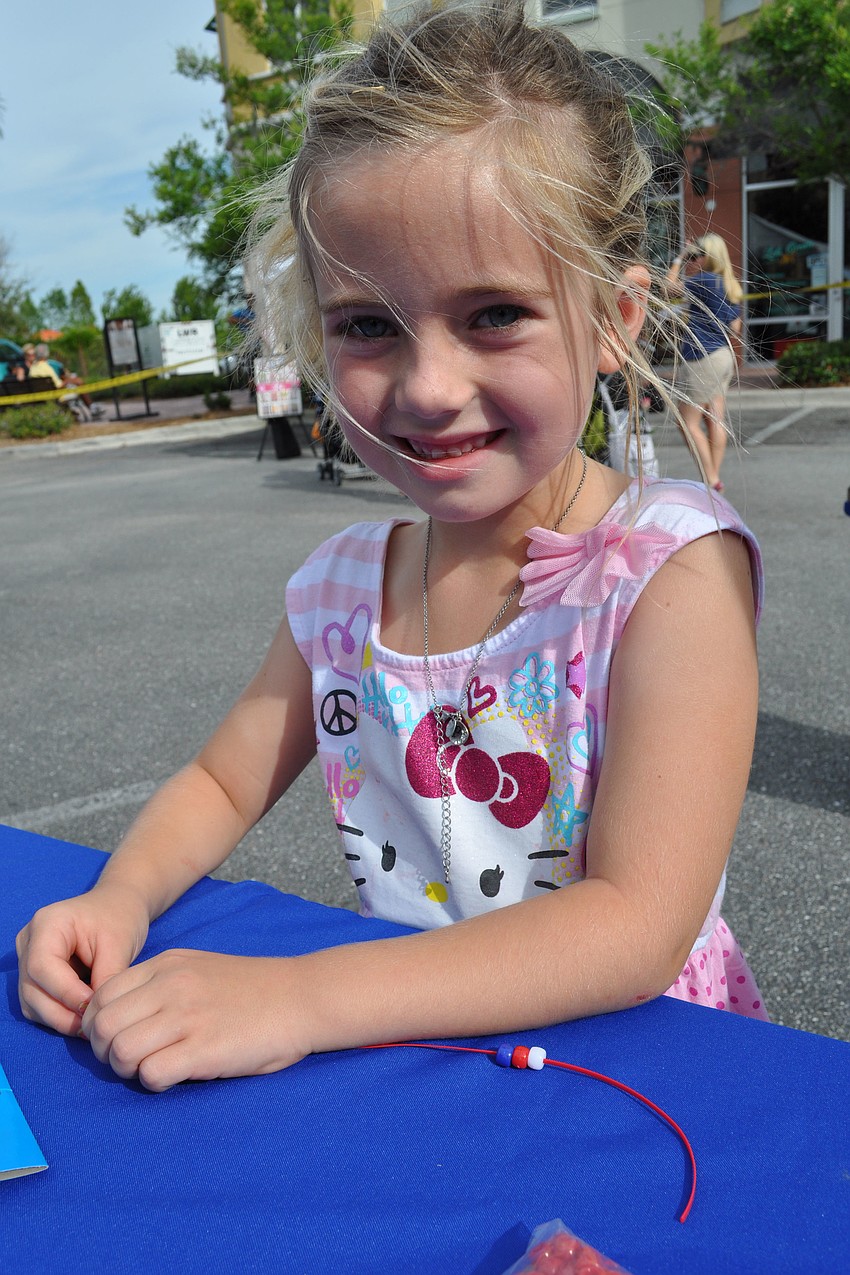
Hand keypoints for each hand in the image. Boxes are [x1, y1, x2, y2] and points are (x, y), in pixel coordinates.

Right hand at [16, 884, 149, 1036]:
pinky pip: (39, 1006)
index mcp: (47, 924)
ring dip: (60, 1019)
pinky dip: (59, 1016)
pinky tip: (84, 1018)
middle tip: (93, 1025)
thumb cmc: (120, 918)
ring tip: (91, 1024)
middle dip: (63, 1013)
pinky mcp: (34, 977)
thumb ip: (106, 978)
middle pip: (32, 989)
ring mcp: (27, 960)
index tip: (94, 1007)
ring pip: (32, 1003)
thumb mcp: (119, 944)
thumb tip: (97, 1015)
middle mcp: (29, 942)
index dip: (66, 993)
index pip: (42, 967)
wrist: (119, 907)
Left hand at [80, 950, 309, 1090]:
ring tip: (152, 1068)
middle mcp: (171, 986)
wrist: (302, 997)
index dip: (98, 1025)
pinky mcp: (205, 1049)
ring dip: (128, 1069)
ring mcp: (188, 1016)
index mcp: (167, 965)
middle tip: (129, 1060)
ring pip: (120, 1050)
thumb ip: (159, 985)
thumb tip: (121, 1018)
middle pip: (102, 1025)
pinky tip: (175, 1076)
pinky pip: (151, 1073)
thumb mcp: (199, 969)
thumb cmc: (252, 990)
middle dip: (105, 1051)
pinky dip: (154, 1082)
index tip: (118, 1038)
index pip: (101, 996)